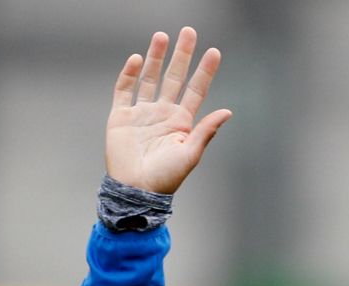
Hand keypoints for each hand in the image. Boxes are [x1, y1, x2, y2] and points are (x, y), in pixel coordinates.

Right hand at [106, 27, 231, 194]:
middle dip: (182, 55)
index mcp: (181, 122)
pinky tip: (137, 58)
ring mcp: (141, 113)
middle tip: (189, 31)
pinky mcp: (121, 117)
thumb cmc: (166, 178)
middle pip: (174, 77)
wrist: (135, 191)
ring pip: (149, 78)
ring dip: (155, 57)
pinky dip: (129, 74)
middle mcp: (162, 113)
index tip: (214, 52)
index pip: (195, 90)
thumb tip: (228, 111)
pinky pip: (124, 90)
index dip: (205, 71)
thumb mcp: (190, 154)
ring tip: (162, 36)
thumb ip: (206, 131)